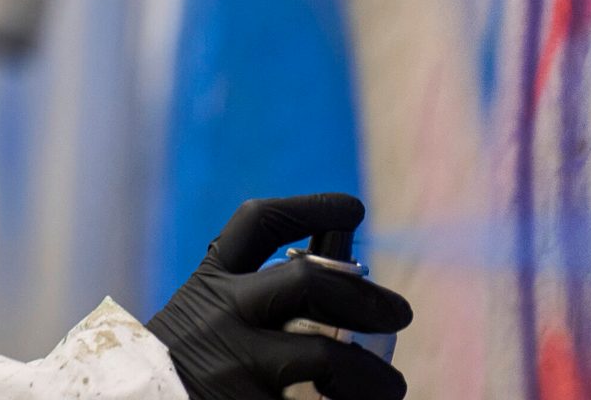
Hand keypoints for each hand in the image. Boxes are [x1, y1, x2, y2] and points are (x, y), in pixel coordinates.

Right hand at [148, 194, 412, 399]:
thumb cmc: (191, 364)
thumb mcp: (207, 316)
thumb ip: (258, 296)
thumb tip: (347, 274)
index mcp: (210, 282)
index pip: (258, 223)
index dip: (310, 208)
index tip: (351, 208)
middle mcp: (221, 314)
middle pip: (308, 281)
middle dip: (366, 296)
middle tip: (399, 314)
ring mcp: (236, 365)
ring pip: (328, 355)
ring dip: (373, 373)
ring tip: (389, 386)